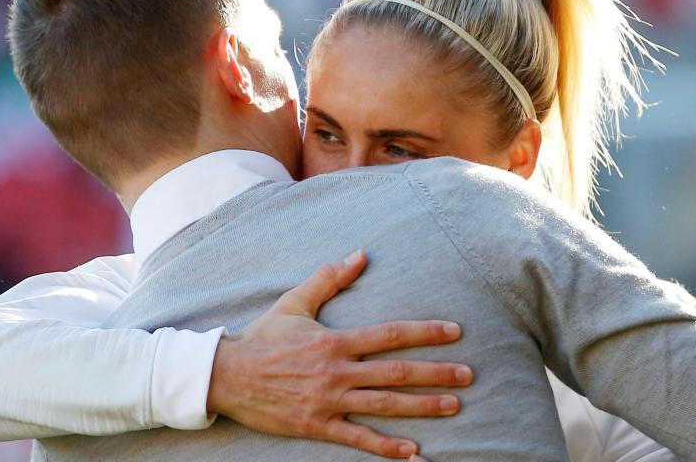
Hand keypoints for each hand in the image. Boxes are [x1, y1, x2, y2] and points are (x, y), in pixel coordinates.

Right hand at [206, 250, 471, 457]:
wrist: (226, 375)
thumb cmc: (263, 337)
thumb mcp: (295, 301)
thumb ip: (329, 278)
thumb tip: (360, 253)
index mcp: (335, 340)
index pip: (390, 334)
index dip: (425, 332)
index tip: (455, 332)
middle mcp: (337, 370)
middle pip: (396, 371)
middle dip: (436, 373)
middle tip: (469, 375)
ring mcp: (329, 401)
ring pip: (385, 405)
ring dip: (422, 406)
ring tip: (454, 406)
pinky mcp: (317, 425)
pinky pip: (358, 439)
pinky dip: (387, 448)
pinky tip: (414, 453)